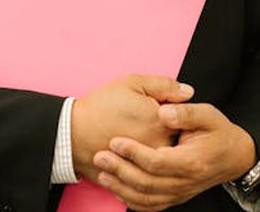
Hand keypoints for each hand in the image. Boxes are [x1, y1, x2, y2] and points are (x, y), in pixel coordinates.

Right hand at [71, 75, 193, 182]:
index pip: (186, 119)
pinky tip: (136, 150)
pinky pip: (151, 172)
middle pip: (179, 140)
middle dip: (170, 130)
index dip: (176, 112)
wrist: (72, 133)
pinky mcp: (137, 176)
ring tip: (140, 135)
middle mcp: (159, 147)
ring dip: (160, 148)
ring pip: (166, 157)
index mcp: (162, 123)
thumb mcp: (132, 84)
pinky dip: (147, 163)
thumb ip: (164, 85)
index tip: (163, 108)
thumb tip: (188, 92)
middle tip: (148, 122)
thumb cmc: (100, 107)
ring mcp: (148, 165)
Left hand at [92, 103, 256, 211]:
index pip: (156, 162)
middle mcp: (185, 182)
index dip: (133, 153)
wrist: (235, 157)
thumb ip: (185, 113)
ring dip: (121, 188)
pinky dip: (132, 201)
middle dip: (120, 170)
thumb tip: (162, 112)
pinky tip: (117, 190)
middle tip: (100, 156)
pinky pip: (152, 206)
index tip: (115, 141)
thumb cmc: (219, 132)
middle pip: (147, 183)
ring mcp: (181, 193)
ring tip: (102, 174)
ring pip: (146, 199)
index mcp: (192, 161)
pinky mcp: (176, 197)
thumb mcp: (208, 115)